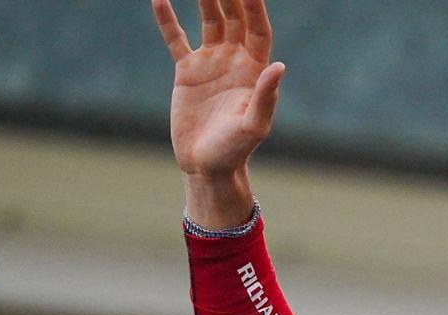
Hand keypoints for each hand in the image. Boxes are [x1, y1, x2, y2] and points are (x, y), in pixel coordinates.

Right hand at [153, 0, 285, 226]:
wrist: (206, 165)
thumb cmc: (236, 149)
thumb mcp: (253, 125)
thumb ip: (265, 96)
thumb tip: (279, 67)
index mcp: (254, 70)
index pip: (257, 28)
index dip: (255, 6)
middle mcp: (234, 60)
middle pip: (234, 17)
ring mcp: (210, 63)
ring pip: (209, 20)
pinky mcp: (186, 71)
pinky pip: (176, 39)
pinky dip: (168, 19)